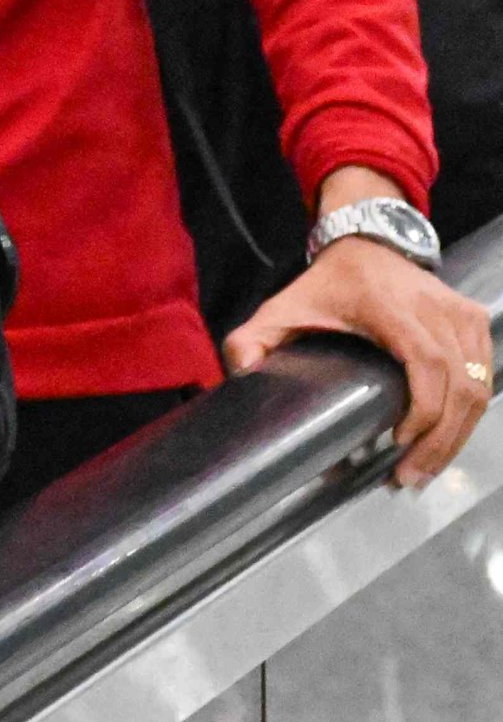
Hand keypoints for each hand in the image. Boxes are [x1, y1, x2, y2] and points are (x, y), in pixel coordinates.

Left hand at [223, 172, 491, 486]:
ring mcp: (462, 314)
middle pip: (459, 383)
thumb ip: (250, 340)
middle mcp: (435, 308)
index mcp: (391, 308)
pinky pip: (484, 374)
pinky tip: (445, 440)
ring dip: (457, 433)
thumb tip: (243, 375)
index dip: (424, 408)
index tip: (399, 442)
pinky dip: (469, 412)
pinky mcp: (474, 321)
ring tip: (425, 468)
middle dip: (439, 439)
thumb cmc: (325, 284)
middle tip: (409, 477)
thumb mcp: (280, 307)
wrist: (367, 244)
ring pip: (478, 384)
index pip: (427, 362)